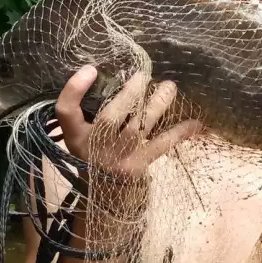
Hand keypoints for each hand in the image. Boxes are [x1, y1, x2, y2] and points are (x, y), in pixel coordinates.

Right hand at [55, 65, 201, 179]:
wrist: (104, 194)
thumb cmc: (94, 153)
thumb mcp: (81, 134)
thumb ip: (87, 109)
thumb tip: (106, 71)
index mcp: (75, 135)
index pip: (66, 111)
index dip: (75, 89)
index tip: (91, 68)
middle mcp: (95, 146)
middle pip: (110, 117)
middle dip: (129, 94)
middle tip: (143, 75)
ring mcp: (118, 157)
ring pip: (138, 126)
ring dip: (156, 104)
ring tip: (170, 87)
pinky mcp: (138, 165)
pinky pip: (160, 145)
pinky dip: (178, 133)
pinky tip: (195, 123)